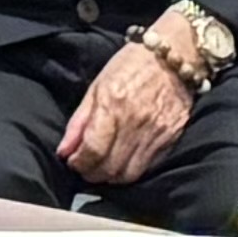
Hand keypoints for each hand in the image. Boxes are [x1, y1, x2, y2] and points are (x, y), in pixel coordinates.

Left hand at [58, 36, 197, 190]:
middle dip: (92, 173)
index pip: (94, 149)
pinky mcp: (170, 141)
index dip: (79, 162)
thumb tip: (64, 150)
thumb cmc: (130, 66)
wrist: (173, 58)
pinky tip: (121, 164)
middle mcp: (136, 123)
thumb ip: (79, 120)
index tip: (72, 162)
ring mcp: (156, 134)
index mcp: (113, 105)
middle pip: (111, 167)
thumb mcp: (97, 85)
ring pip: (129, 174)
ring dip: (111, 178)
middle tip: (83, 169)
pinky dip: (131, 172)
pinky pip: (147, 167)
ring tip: (101, 169)